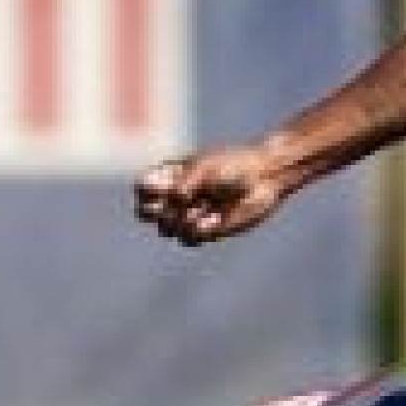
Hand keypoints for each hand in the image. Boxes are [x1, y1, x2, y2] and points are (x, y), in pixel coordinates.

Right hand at [134, 145, 289, 245]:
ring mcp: (188, 215)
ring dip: (181, 221)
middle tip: (179, 204)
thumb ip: (184, 184)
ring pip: (167, 229)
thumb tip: (171, 197)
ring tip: (202, 210)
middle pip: (147, 213)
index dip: (146, 192)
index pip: (142, 189)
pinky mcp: (205, 232)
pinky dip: (200, 230)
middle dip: (159, 212)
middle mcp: (175, 197)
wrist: (264, 178)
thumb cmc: (233, 165)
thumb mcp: (205, 170)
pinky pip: (188, 239)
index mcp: (170, 176)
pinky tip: (216, 218)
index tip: (161, 188)